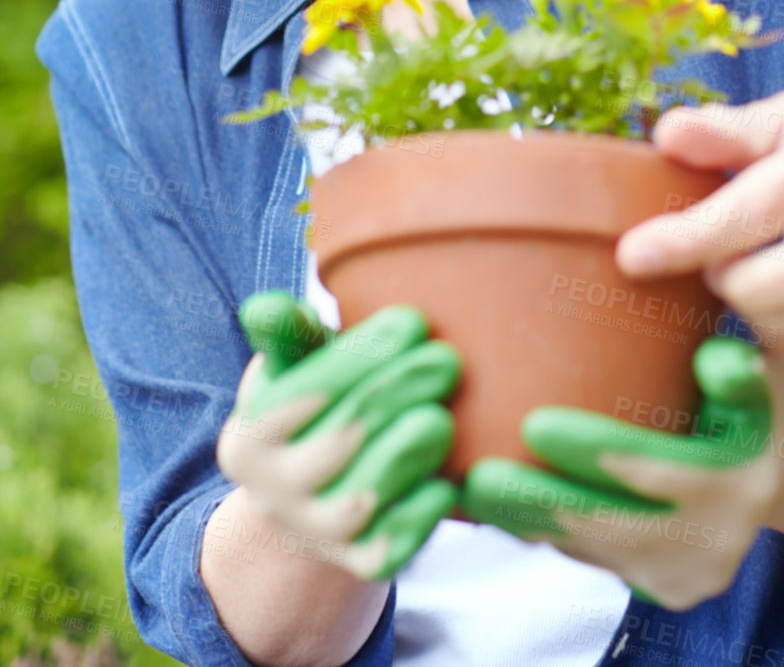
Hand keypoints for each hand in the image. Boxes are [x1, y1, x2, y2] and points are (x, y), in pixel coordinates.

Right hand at [217, 292, 459, 579]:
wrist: (321, 491)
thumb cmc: (320, 400)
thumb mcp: (297, 364)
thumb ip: (288, 334)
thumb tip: (265, 306)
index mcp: (249, 438)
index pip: (303, 394)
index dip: (360, 356)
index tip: (413, 322)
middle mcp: (273, 494)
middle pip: (338, 442)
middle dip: (397, 394)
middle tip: (447, 359)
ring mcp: (314, 534)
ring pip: (359, 501)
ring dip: (406, 454)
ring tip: (443, 417)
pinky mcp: (358, 563)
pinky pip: (389, 548)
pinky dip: (418, 517)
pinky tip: (446, 483)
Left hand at [462, 337, 783, 609]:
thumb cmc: (763, 400)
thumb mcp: (762, 372)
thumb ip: (735, 369)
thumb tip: (708, 359)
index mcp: (743, 476)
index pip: (656, 467)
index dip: (591, 449)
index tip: (533, 423)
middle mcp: (720, 537)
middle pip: (613, 521)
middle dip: (539, 500)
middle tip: (477, 476)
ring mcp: (694, 572)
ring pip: (598, 549)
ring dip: (533, 523)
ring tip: (473, 491)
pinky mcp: (670, 592)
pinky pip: (599, 562)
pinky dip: (552, 536)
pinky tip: (507, 509)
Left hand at [615, 60, 783, 361]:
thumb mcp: (779, 109)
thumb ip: (724, 131)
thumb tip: (666, 136)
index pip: (763, 204)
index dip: (694, 236)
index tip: (635, 256)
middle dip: (741, 286)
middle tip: (707, 272)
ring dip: (766, 317)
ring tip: (736, 288)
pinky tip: (769, 311)